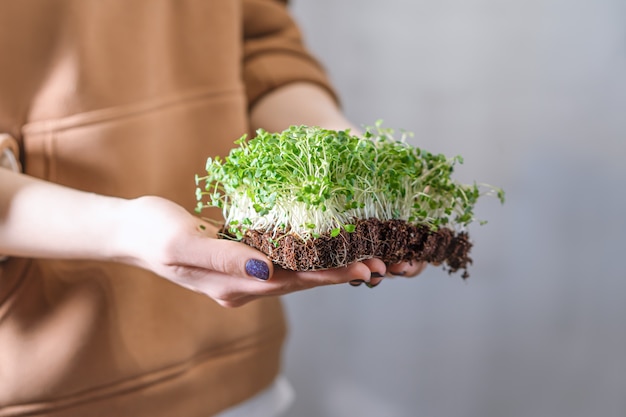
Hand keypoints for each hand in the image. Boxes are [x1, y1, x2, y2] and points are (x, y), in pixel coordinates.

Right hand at [115, 196, 390, 306]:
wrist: (129, 231)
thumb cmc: (151, 232)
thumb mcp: (182, 243)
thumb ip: (224, 258)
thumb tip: (267, 268)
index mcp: (232, 286)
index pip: (292, 281)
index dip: (329, 273)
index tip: (364, 266)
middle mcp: (244, 285)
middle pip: (302, 280)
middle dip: (341, 272)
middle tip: (381, 264)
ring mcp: (243, 275)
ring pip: (297, 272)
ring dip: (331, 264)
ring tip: (367, 256)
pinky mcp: (242, 259)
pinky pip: (284, 259)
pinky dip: (309, 253)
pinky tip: (328, 244)